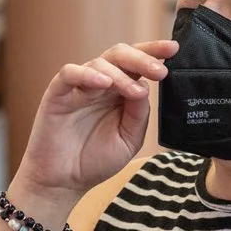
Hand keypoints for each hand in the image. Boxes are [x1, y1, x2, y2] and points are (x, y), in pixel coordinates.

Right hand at [9, 40, 176, 212]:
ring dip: (120, 74)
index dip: (153, 53)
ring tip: (133, 91)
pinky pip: (69, 74)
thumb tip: (145, 86)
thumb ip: (138, 112)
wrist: (63, 182)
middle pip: (119, 55)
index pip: (136, 64)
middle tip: (159, 71)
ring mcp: (78, 88)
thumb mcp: (129, 138)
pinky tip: (102, 83)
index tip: (173, 49)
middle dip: (142, 58)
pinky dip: (86, 74)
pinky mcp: (57, 93)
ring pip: (99, 63)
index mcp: (118, 92)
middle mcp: (99, 85)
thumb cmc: (94, 159)